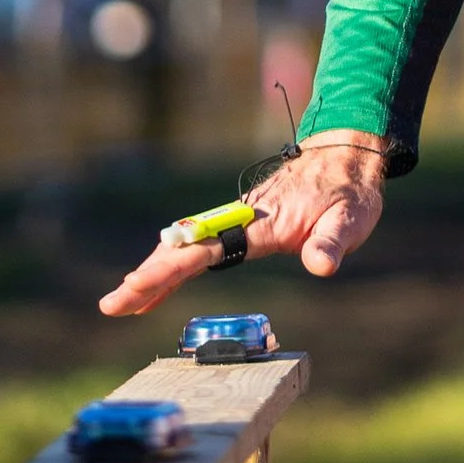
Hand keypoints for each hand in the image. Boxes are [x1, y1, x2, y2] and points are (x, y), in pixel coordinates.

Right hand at [98, 130, 390, 317]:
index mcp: (261, 223)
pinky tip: (158, 285)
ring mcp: (238, 219)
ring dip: (154, 272)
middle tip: (112, 306)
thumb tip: (321, 266)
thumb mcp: (351, 219)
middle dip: (146, 277)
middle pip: (183, 249)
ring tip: (124, 302)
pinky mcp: (241, 223)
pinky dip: (174, 266)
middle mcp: (241, 219)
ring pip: (185, 247)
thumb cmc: (349, 192)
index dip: (169, 270)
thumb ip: (333, 243)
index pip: (206, 251)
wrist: (347, 156)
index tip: (137, 285)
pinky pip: (200, 247)